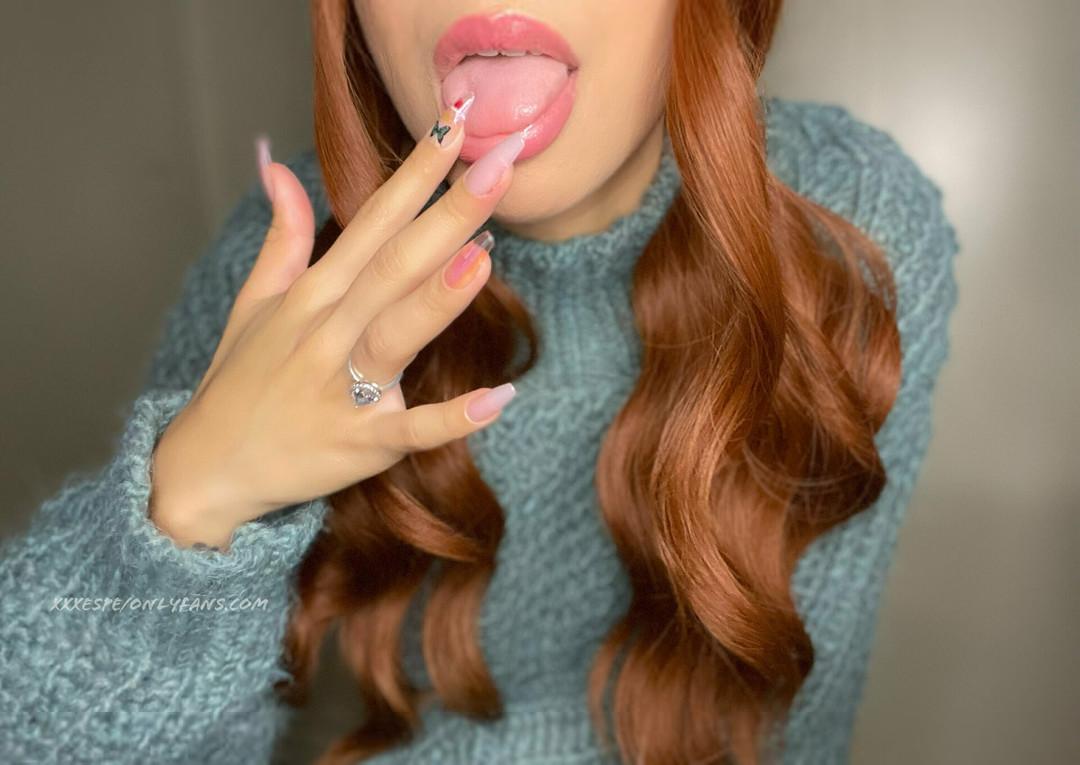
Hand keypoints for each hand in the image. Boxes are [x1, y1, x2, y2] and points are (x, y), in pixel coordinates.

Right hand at [150, 104, 524, 548]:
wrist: (207, 471)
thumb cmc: (240, 382)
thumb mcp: (255, 303)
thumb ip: (282, 237)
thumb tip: (277, 166)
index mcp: (313, 294)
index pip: (373, 220)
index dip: (415, 173)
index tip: (456, 124)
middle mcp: (327, 332)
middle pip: (394, 266)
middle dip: (448, 215)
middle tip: (501, 166)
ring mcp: (341, 389)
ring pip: (395, 336)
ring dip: (438, 299)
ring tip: (482, 257)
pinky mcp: (358, 444)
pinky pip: (410, 430)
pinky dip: (452, 418)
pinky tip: (499, 399)